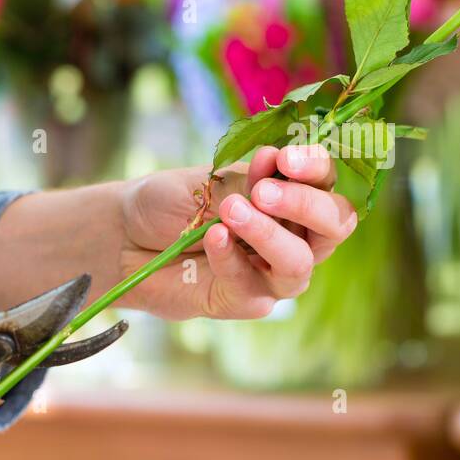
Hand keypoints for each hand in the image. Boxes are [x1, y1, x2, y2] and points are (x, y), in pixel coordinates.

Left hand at [119, 144, 357, 318]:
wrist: (123, 236)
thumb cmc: (171, 202)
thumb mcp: (208, 182)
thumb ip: (245, 182)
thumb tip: (274, 161)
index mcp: (291, 194)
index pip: (327, 180)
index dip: (317, 168)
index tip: (284, 158)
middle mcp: (295, 234)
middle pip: (335, 225)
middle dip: (305, 204)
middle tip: (262, 191)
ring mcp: (274, 271)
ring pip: (300, 263)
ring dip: (268, 235)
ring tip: (231, 213)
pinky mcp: (247, 301)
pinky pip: (253, 287)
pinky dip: (231, 258)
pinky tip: (211, 238)